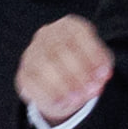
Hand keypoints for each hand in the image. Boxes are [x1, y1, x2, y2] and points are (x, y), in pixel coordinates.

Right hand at [12, 13, 114, 128]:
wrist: (62, 84)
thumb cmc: (84, 67)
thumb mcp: (98, 65)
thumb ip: (101, 69)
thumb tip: (101, 77)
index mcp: (69, 26)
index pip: (79, 33)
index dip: (92, 54)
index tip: (104, 74)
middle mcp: (47, 34)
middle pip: (59, 49)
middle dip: (78, 72)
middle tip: (91, 90)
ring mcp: (32, 53)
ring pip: (43, 65)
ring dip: (62, 84)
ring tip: (78, 98)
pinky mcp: (23, 74)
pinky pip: (31, 82)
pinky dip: (47, 94)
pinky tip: (61, 102)